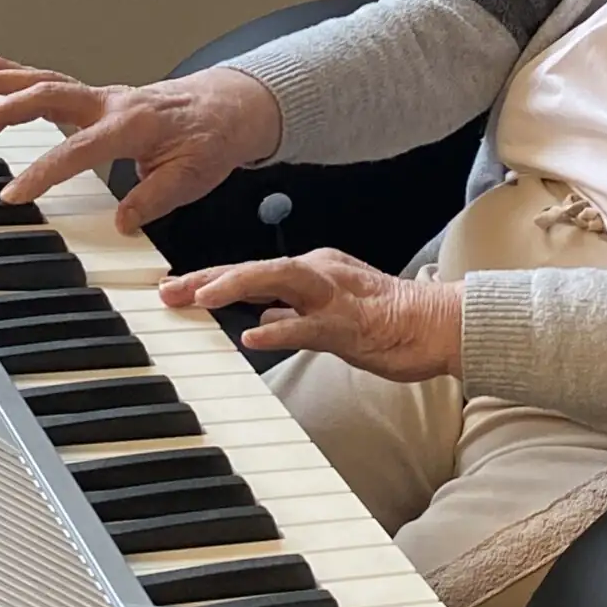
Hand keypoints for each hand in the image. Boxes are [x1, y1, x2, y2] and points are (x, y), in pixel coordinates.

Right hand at [0, 55, 284, 231]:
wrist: (230, 107)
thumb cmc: (212, 139)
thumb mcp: (192, 177)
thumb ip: (154, 198)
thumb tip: (122, 222)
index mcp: (132, 124)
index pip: (77, 149)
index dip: (43, 171)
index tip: (13, 192)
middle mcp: (112, 103)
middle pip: (49, 97)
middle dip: (5, 113)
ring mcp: (103, 96)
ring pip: (45, 82)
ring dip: (2, 83)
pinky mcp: (99, 97)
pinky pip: (54, 81)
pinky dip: (20, 72)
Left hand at [160, 249, 463, 381]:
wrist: (438, 324)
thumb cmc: (387, 321)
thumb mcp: (329, 313)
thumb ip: (293, 313)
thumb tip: (260, 321)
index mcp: (315, 269)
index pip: (253, 271)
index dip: (211, 278)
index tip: (174, 287)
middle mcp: (321, 273)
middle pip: (256, 268)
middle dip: (209, 277)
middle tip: (168, 289)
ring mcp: (336, 297)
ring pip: (280, 281)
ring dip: (239, 285)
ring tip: (202, 296)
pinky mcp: (351, 325)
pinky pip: (310, 326)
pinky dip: (281, 329)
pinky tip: (254, 338)